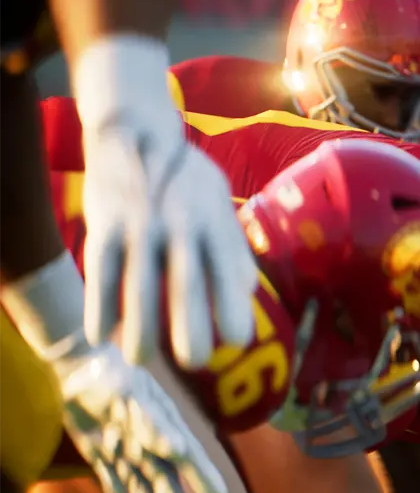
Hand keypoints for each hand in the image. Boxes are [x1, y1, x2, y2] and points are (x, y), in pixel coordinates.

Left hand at [56, 342, 227, 492]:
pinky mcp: (99, 452)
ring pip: (141, 484)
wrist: (78, 364)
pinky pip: (111, 479)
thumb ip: (154, 425)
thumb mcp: (134, 397)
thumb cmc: (111, 376)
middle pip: (165, 479)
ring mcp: (125, 449)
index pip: (189, 460)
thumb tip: (180, 450)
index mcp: (164, 427)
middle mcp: (149, 442)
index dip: (204, 481)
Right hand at [80, 109, 257, 368]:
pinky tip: (98, 336)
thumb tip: (249, 292)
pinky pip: (100, 271)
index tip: (238, 340)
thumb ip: (233, 248)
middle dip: (191, 326)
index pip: (228, 271)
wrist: (135, 130)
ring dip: (138, 327)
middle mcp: (180, 224)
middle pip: (186, 283)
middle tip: (197, 362)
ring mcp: (139, 224)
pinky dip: (98, 305)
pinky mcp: (103, 223)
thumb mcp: (219, 205)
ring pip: (138, 283)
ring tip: (141, 360)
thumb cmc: (186, 181)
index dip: (232, 307)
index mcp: (214, 222)